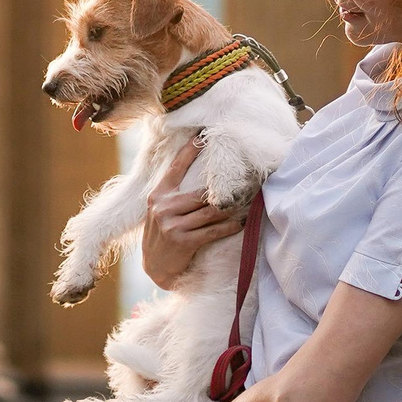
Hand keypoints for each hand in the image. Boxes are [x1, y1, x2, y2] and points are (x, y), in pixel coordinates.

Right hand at [140, 138, 244, 287]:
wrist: (154, 267)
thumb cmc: (161, 235)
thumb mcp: (159, 210)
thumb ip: (173, 194)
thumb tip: (200, 178)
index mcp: (158, 195)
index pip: (176, 167)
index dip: (189, 150)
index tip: (202, 135)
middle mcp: (164, 207)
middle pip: (200, 193)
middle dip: (222, 188)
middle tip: (243, 178)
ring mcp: (172, 225)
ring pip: (210, 211)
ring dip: (230, 208)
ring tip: (246, 201)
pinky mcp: (183, 241)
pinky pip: (213, 230)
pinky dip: (229, 227)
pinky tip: (241, 223)